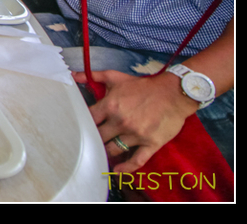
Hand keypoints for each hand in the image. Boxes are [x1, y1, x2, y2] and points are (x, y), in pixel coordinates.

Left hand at [73, 69, 197, 172]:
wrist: (173, 93)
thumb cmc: (143, 86)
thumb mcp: (116, 77)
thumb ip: (93, 76)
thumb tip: (73, 75)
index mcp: (110, 105)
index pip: (88, 120)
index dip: (81, 125)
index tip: (78, 129)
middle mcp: (121, 122)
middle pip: (98, 137)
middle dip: (92, 140)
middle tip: (87, 144)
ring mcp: (136, 134)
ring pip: (113, 150)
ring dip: (105, 153)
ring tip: (100, 154)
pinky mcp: (150, 144)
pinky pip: (136, 161)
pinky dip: (126, 168)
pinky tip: (116, 171)